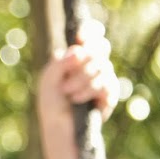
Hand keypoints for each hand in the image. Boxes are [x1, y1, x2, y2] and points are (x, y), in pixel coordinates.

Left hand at [37, 20, 118, 134]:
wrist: (61, 126)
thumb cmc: (52, 102)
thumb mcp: (48, 79)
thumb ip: (60, 63)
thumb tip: (78, 49)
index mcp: (76, 55)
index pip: (90, 35)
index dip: (90, 31)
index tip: (81, 37)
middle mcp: (93, 63)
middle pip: (100, 47)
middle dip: (84, 61)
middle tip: (66, 78)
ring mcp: (104, 76)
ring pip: (102, 67)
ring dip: (81, 82)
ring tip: (69, 94)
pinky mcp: (111, 92)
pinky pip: (106, 84)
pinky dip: (89, 92)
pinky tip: (79, 100)